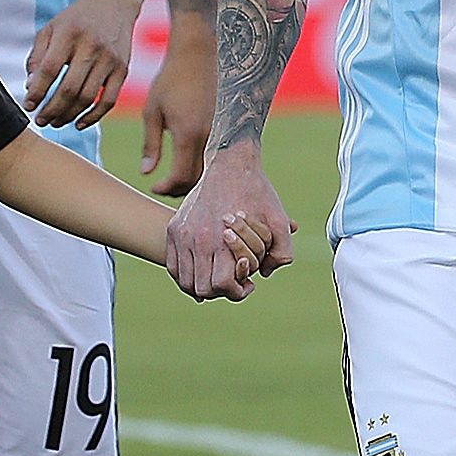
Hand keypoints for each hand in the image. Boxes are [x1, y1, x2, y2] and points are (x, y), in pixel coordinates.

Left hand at [26, 0, 141, 127]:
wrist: (113, 3)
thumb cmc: (76, 20)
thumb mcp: (51, 29)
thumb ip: (37, 56)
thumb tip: (31, 87)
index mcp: (69, 34)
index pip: (49, 70)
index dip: (37, 92)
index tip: (28, 106)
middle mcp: (91, 46)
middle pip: (69, 88)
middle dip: (51, 110)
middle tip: (40, 120)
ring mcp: (109, 59)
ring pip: (88, 98)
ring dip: (69, 115)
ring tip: (55, 122)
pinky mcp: (122, 69)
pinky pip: (108, 100)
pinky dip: (93, 116)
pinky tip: (78, 123)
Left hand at [140, 26, 214, 195]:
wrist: (199, 53)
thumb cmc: (170, 79)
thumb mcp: (152, 111)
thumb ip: (150, 144)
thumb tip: (145, 174)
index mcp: (188, 134)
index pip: (180, 177)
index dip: (165, 188)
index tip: (153, 185)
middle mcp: (210, 136)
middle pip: (197, 180)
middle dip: (178, 188)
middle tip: (162, 185)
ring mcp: (223, 132)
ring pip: (210, 171)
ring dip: (192, 180)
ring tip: (173, 177)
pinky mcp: (229, 127)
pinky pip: (218, 156)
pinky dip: (204, 167)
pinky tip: (189, 163)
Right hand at [168, 145, 293, 297]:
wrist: (230, 163)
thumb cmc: (257, 192)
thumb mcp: (278, 220)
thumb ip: (282, 252)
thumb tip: (266, 274)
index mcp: (221, 239)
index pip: (220, 285)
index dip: (236, 291)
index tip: (248, 284)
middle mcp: (197, 239)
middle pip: (200, 288)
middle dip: (220, 292)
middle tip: (234, 283)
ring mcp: (181, 234)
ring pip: (184, 280)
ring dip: (201, 287)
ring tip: (218, 279)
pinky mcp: (174, 228)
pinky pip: (173, 265)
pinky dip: (186, 275)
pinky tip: (204, 271)